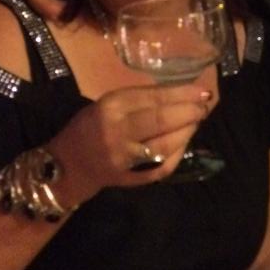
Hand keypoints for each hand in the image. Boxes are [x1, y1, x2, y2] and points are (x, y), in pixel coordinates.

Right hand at [46, 83, 210, 205]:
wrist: (65, 167)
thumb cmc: (89, 127)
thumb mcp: (107, 103)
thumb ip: (139, 99)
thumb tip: (180, 93)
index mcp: (111, 107)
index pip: (153, 98)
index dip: (182, 94)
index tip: (202, 91)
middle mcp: (117, 131)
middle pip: (161, 120)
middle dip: (188, 112)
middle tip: (204, 107)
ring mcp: (124, 158)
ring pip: (165, 144)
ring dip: (187, 132)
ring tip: (196, 121)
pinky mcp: (130, 178)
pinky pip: (163, 166)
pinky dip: (179, 153)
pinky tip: (185, 142)